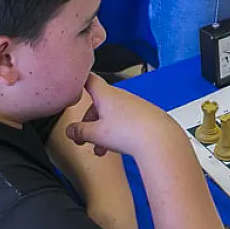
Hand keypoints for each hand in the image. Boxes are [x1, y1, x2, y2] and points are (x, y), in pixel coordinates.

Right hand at [66, 74, 185, 158]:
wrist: (159, 139)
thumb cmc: (130, 131)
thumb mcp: (95, 134)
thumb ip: (79, 131)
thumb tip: (70, 131)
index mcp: (106, 94)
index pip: (89, 80)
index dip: (80, 80)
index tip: (73, 85)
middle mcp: (121, 96)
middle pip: (99, 103)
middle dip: (90, 120)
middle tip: (84, 137)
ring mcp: (135, 105)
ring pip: (113, 115)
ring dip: (104, 130)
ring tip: (101, 149)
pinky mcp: (145, 115)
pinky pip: (126, 121)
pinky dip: (118, 131)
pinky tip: (118, 146)